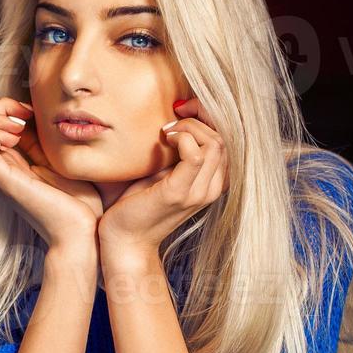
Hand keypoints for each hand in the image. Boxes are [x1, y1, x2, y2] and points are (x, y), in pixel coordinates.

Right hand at [0, 96, 102, 255]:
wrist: (82, 233)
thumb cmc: (78, 204)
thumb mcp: (59, 162)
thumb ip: (43, 142)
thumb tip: (36, 115)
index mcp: (12, 166)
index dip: (6, 109)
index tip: (33, 111)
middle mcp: (0, 171)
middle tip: (24, 115)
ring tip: (19, 126)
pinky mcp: (4, 182)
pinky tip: (18, 137)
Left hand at [98, 96, 230, 254]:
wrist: (124, 240)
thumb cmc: (139, 204)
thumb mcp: (165, 172)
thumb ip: (179, 152)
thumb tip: (181, 116)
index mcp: (212, 184)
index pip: (227, 141)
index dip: (209, 119)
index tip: (183, 112)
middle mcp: (211, 190)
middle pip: (223, 139)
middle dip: (198, 118)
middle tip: (171, 121)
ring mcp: (197, 194)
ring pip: (214, 143)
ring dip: (189, 128)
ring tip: (166, 132)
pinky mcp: (178, 194)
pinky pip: (195, 155)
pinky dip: (181, 138)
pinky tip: (165, 140)